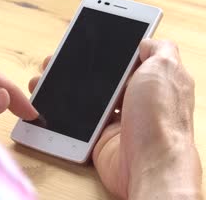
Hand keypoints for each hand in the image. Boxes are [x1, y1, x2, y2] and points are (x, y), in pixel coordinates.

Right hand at [29, 40, 201, 198]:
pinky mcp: (102, 138)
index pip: (126, 59)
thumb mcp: (165, 68)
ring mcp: (118, 119)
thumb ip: (159, 49)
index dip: (104, 49)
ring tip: (41, 82)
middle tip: (53, 62)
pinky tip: (47, 105)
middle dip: (75, 68)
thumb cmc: (159, 117)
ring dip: (63, 90)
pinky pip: (79, 123)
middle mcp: (136, 99)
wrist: (149, 165)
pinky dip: (62, 115)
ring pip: (86, 99)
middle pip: (100, 77)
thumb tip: (146, 41)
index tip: (82, 40)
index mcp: (152, 80)